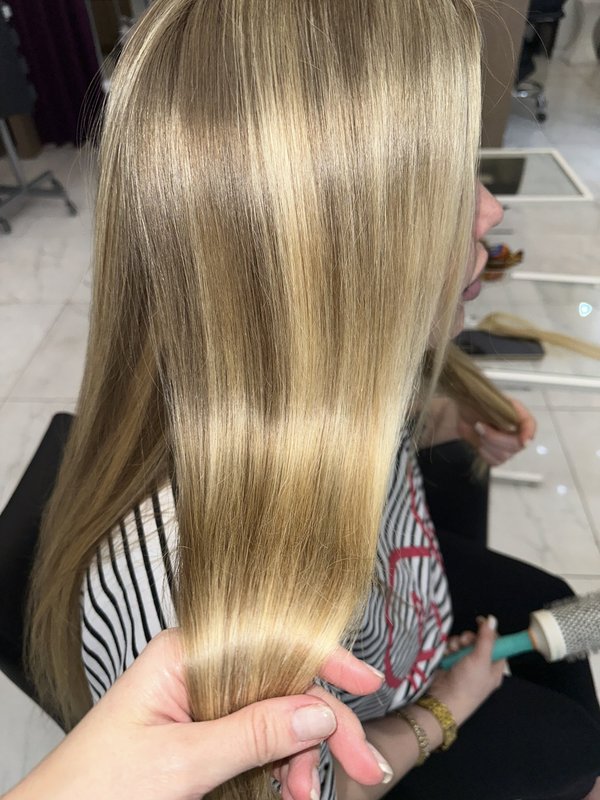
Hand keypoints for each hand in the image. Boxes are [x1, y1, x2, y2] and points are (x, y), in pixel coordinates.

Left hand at [6, 631, 385, 799]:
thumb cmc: (93, 787)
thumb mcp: (179, 763)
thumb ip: (251, 735)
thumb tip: (316, 712)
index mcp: (186, 653)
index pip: (269, 641)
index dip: (322, 657)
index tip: (367, 681)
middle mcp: (199, 669)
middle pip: (279, 682)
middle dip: (321, 724)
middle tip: (362, 764)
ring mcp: (202, 701)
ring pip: (274, 714)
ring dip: (300, 753)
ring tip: (305, 793)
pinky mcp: (204, 732)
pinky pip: (257, 739)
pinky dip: (279, 765)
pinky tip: (288, 787)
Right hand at [429, 616, 505, 726]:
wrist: (444, 700)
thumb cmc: (468, 683)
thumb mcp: (480, 659)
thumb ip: (486, 638)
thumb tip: (492, 619)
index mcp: (494, 667)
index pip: (496, 644)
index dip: (489, 632)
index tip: (480, 621)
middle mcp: (481, 665)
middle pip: (477, 641)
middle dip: (469, 639)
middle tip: (464, 643)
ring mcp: (465, 665)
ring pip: (462, 643)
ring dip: (457, 643)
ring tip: (453, 651)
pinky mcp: (451, 664)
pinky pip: (451, 648)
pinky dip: (448, 649)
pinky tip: (446, 654)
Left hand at [457, 397, 536, 465]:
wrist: (463, 413)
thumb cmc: (478, 404)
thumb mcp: (489, 399)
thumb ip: (501, 407)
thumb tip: (510, 424)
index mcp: (519, 415)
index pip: (530, 425)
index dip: (528, 434)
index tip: (523, 441)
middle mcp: (518, 433)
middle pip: (516, 445)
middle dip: (494, 437)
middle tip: (479, 426)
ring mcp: (509, 448)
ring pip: (504, 455)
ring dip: (486, 443)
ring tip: (478, 431)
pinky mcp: (497, 457)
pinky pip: (494, 462)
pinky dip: (484, 453)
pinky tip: (479, 442)